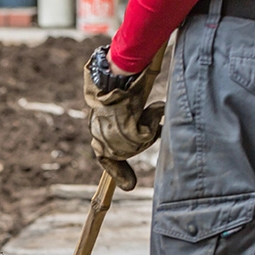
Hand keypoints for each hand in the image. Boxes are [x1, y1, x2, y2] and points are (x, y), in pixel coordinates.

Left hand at [82, 51, 163, 191]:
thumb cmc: (123, 86)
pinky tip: (157, 110)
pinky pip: (143, 135)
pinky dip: (153, 125)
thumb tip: (139, 150)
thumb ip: (128, 132)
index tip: (129, 186)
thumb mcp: (122, 111)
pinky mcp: (121, 120)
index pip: (105, 158)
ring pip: (135, 145)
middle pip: (124, 153)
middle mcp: (98, 132)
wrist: (118, 67)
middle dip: (140, 143)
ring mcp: (108, 127)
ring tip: (153, 113)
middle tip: (151, 128)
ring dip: (148, 132)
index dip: (119, 172)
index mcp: (97, 131)